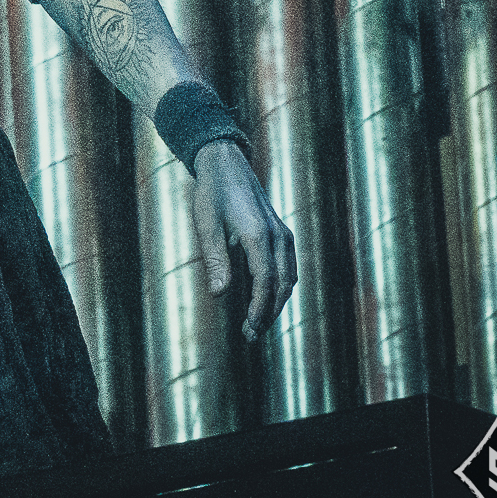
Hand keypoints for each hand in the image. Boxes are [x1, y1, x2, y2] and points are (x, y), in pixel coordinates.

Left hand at [190, 140, 296, 343]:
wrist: (226, 163)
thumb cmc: (212, 193)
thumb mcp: (207, 224)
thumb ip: (215, 259)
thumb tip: (220, 295)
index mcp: (259, 234)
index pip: (266, 281)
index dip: (260, 308)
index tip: (250, 328)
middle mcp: (278, 236)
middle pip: (282, 284)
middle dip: (269, 312)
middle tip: (251, 335)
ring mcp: (283, 234)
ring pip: (289, 277)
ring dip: (277, 302)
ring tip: (258, 323)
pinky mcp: (281, 233)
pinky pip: (288, 266)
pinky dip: (281, 287)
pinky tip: (267, 299)